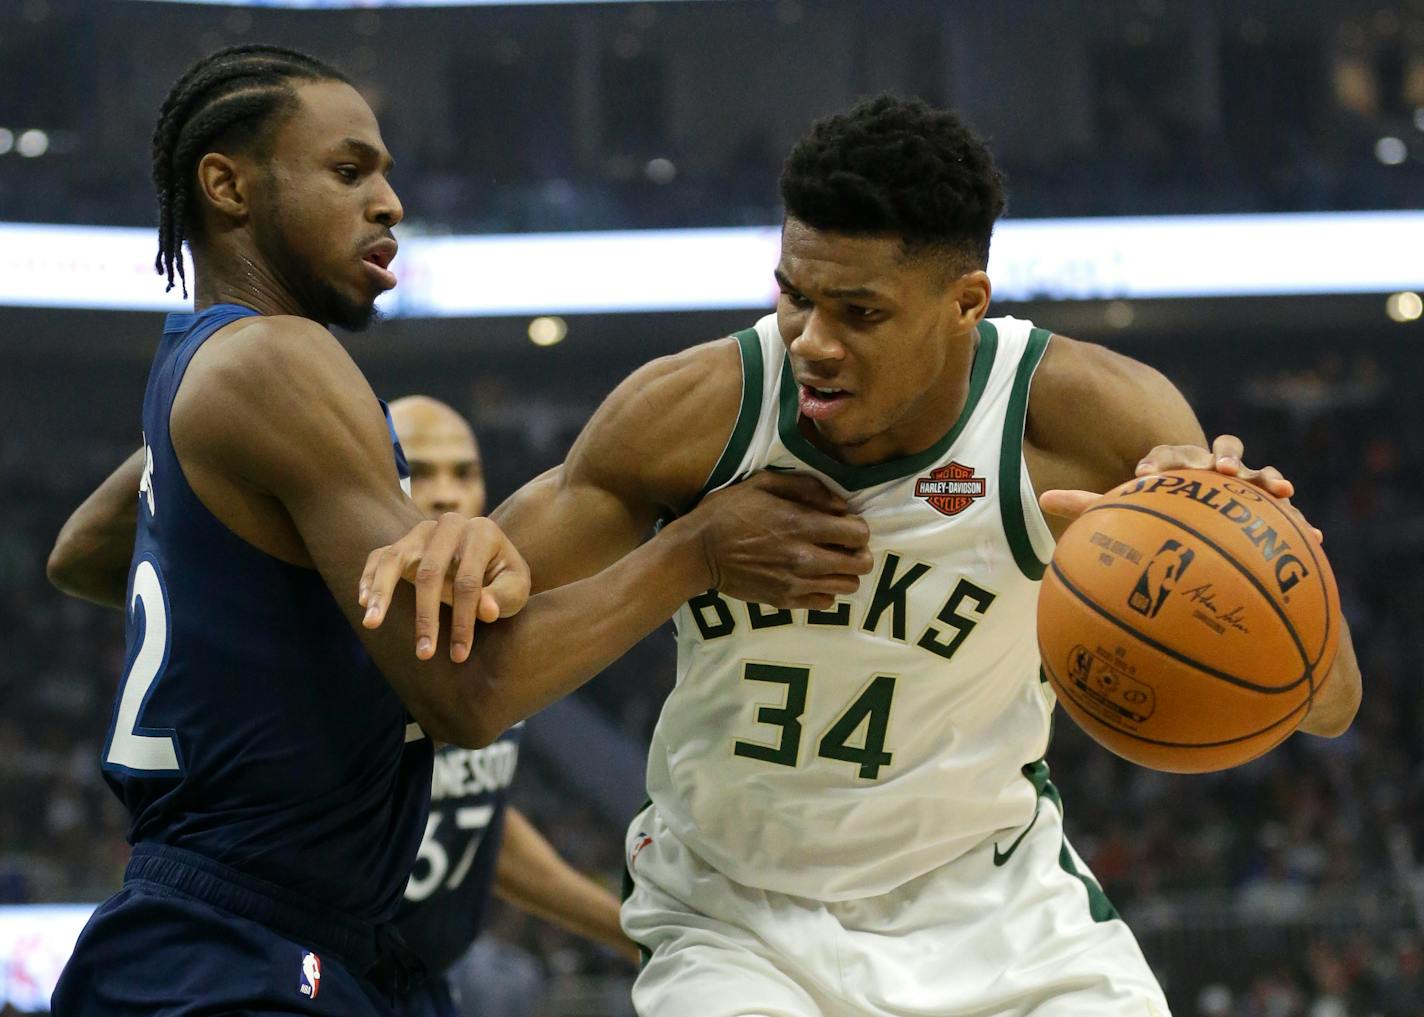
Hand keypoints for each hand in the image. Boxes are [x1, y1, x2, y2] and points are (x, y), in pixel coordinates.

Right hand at [358, 514, 531, 661]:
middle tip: (424, 654)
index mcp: (482, 532)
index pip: (468, 581)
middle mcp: (449, 525)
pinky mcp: (404, 543)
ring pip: (394, 558)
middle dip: (426, 616)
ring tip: (371, 623)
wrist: (490, 560)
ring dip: (381, 592)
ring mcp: (421, 531)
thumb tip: (486, 610)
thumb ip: (503, 596)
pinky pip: (378, 556)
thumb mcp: (516, 587)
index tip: (460, 654)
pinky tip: (363, 604)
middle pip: (430, 572)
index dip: (464, 620)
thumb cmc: (503, 578)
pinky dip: (368, 578)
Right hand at [684, 472, 872, 608]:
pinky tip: (810, 577)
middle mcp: (805, 558)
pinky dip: (824, 590)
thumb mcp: (763, 483)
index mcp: (802, 525)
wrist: (697, 552)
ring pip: (848, 586)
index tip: (843, 524)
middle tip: (840, 545)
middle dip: (857, 552)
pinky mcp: (785, 601)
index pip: (859, 534)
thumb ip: (807, 488)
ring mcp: (796, 583)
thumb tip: (840, 505)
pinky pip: (825, 602)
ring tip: (827, 562)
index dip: (856, 527)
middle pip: (861, 564)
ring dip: (843, 572)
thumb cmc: (728, 511)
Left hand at [1040, 434, 1322, 541]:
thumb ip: (1089, 506)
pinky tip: (1312, 535)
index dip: (1160, 460)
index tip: (1146, 474)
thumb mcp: (1126, 514)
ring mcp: (1245, 489)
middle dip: (1225, 455)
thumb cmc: (1160, 521)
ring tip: (1276, 489)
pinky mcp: (1268, 511)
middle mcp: (1213, 471)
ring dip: (1267, 476)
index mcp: (1177, 467)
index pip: (1169, 453)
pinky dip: (1297, 520)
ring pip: (1260, 473)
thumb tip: (1041, 498)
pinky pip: (1285, 512)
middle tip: (1222, 471)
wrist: (1204, 536)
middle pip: (1222, 450)